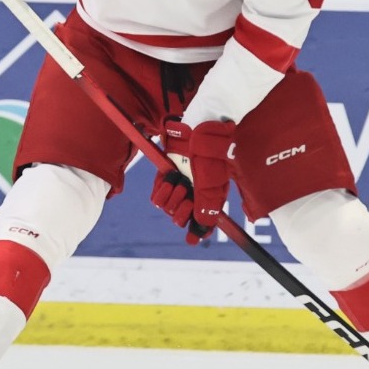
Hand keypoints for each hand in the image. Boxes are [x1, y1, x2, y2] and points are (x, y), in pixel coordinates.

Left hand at [150, 118, 234, 244]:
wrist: (198, 129)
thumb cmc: (210, 154)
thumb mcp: (212, 182)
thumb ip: (207, 207)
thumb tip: (204, 228)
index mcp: (210, 197)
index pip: (202, 222)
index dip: (197, 233)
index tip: (192, 240)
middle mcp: (195, 193)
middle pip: (182, 218)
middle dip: (181, 211)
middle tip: (186, 196)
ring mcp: (180, 185)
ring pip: (168, 209)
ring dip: (172, 198)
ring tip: (179, 183)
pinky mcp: (166, 176)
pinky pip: (157, 196)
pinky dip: (161, 190)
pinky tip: (169, 178)